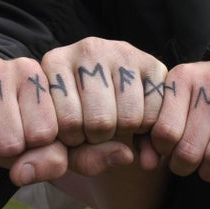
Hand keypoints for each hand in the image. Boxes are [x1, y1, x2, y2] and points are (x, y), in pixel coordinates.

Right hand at [0, 56, 64, 184]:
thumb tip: (21, 174)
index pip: (43, 133)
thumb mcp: (47, 141)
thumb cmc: (19, 125)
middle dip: (9, 151)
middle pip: (11, 143)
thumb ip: (53, 159)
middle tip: (4, 136)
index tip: (31, 131)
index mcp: (30, 72)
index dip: (37, 145)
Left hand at [41, 37, 167, 146]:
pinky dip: (147, 128)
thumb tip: (125, 156)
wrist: (106, 95)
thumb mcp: (63, 142)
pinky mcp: (152, 63)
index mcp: (55, 62)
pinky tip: (133, 118)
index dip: (72, 141)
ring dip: (124, 134)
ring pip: (129, 118)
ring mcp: (121, 52)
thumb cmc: (74, 120)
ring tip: (113, 123)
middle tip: (95, 131)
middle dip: (99, 138)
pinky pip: (154, 113)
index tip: (71, 134)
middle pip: (100, 121)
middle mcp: (88, 49)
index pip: (67, 121)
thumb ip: (80, 159)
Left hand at [151, 60, 209, 181]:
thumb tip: (147, 165)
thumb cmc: (204, 97)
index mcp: (184, 77)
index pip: (165, 132)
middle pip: (192, 149)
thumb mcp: (176, 102)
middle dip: (186, 166)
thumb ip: (153, 132)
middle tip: (189, 165)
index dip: (165, 152)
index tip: (170, 151)